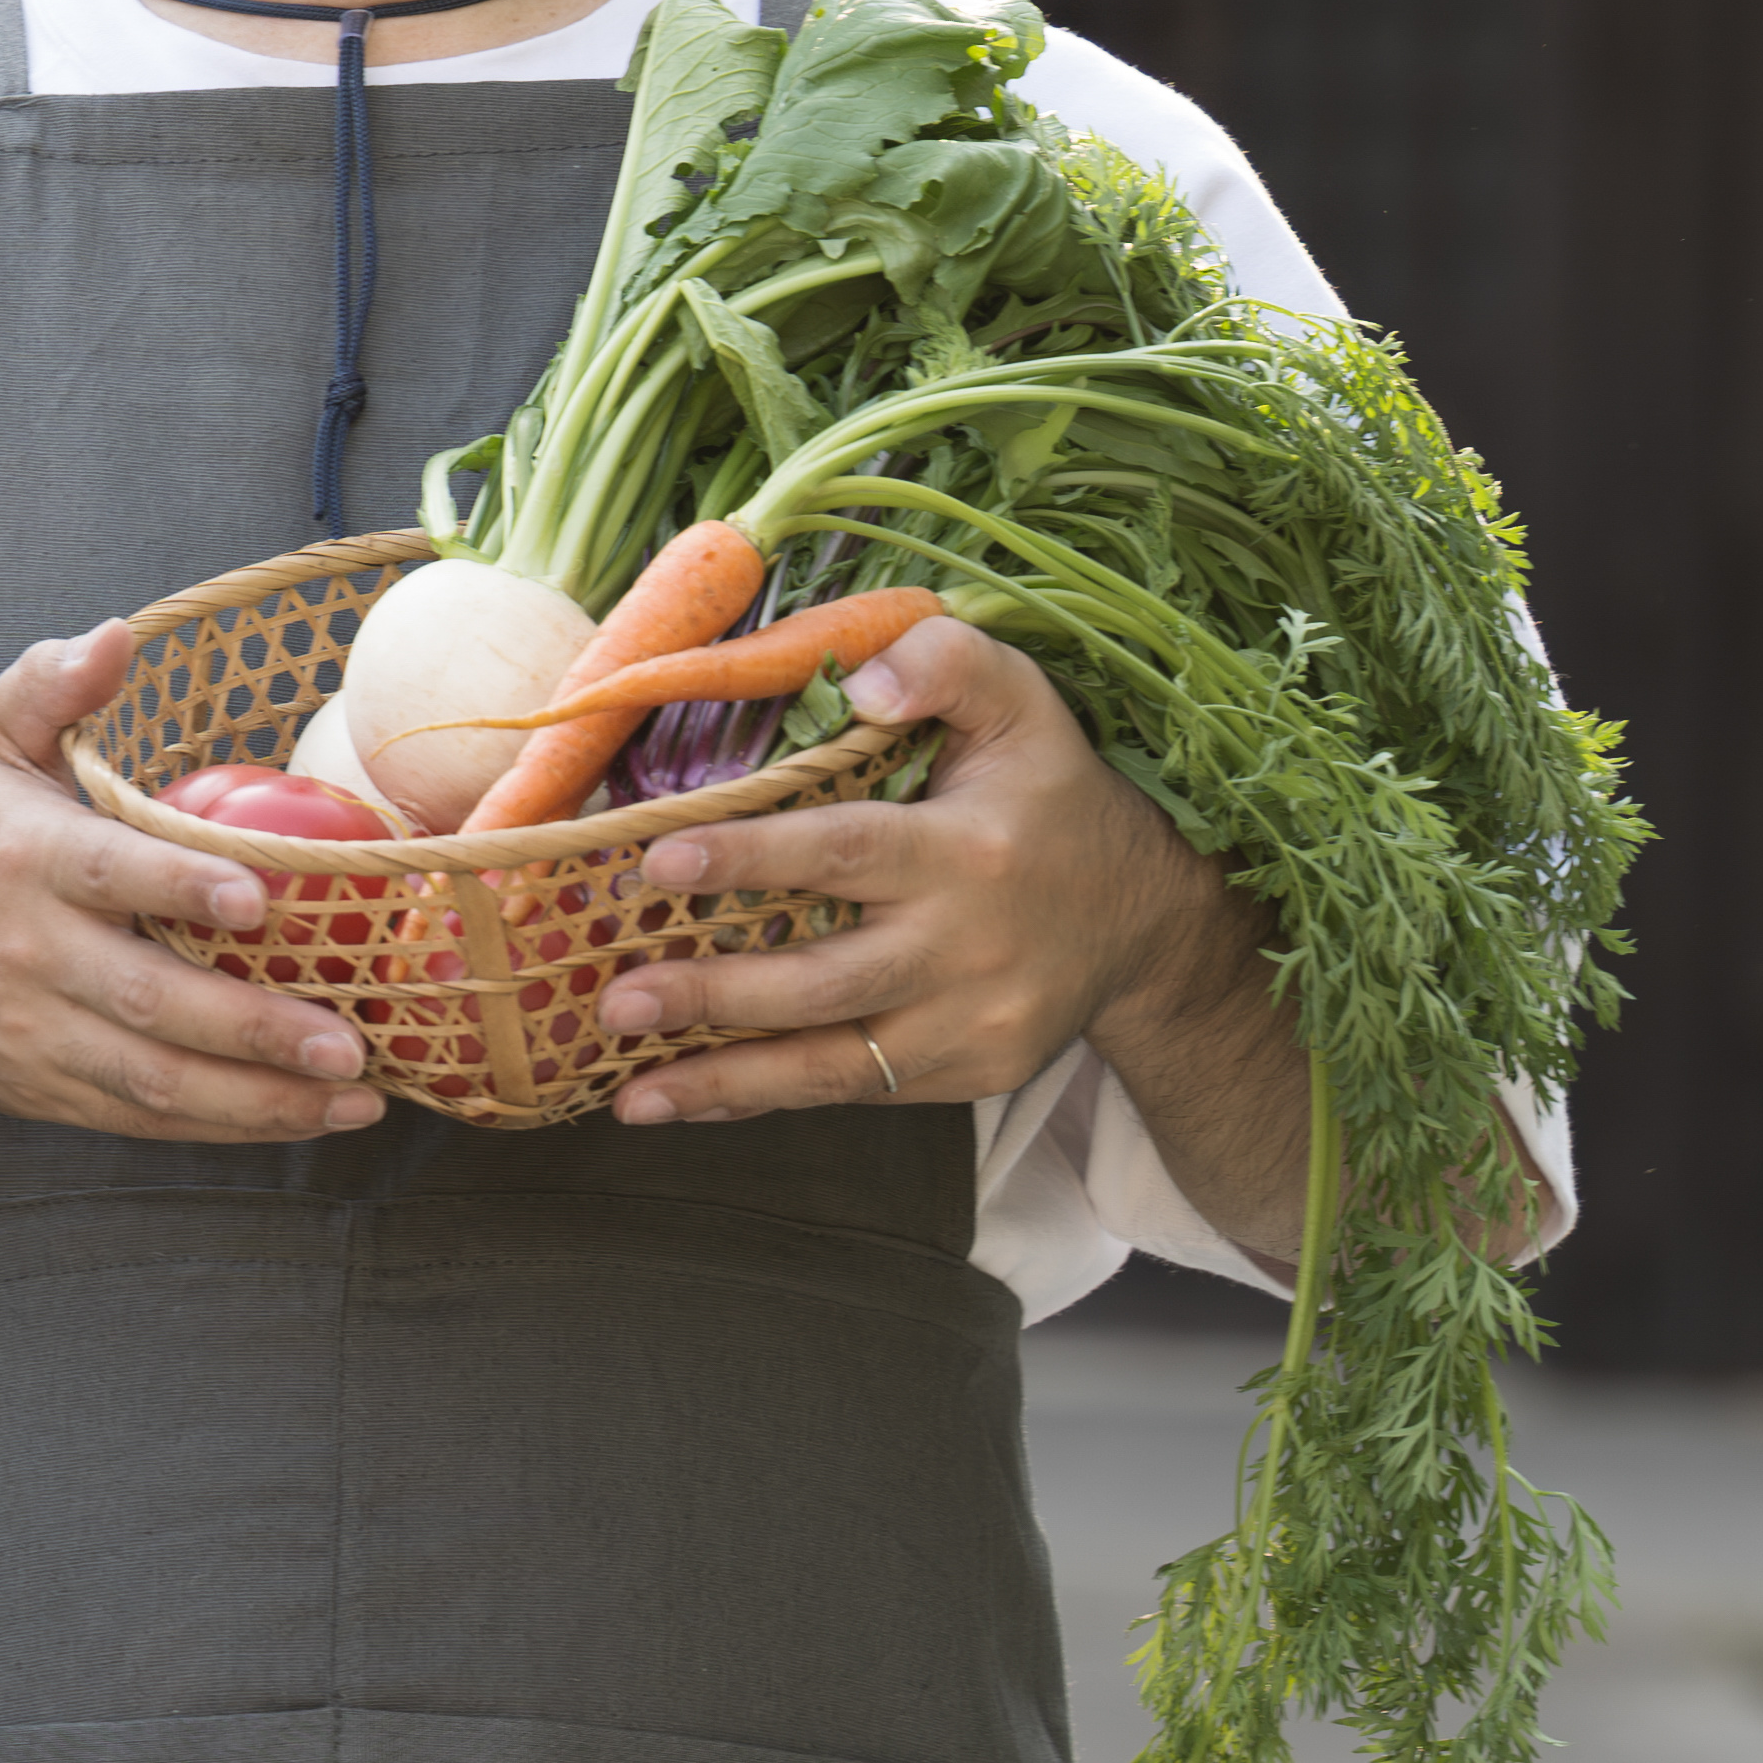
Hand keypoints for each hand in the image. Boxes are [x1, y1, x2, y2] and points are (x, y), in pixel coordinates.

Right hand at [0, 621, 390, 1147]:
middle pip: (149, 1001)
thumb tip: (116, 636)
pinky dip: (231, 1124)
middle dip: (253, 1026)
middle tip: (347, 1035)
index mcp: (25, 861)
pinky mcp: (51, 1093)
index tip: (260, 899)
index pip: (109, 874)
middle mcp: (28, 955)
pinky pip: (147, 1120)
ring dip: (262, 1097)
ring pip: (155, 1081)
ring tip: (353, 1094)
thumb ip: (48, 685)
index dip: (182, 889)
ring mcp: (39, 1036)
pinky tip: (309, 1114)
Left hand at [583, 611, 1250, 1128]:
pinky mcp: (971, 1074)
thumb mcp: (1023, 702)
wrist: (1146, 918)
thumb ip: (946, 662)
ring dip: (725, 1080)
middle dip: (718, 995)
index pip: (849, 852)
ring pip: (837, 1063)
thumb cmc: (1051, 793)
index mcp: (972, 850)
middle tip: (616, 1000)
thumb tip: (861, 680)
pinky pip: (855, 1090)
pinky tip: (683, 1100)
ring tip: (629, 1092)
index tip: (661, 859)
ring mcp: (974, 1023)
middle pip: (830, 980)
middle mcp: (972, 947)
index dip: (753, 857)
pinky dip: (766, 1100)